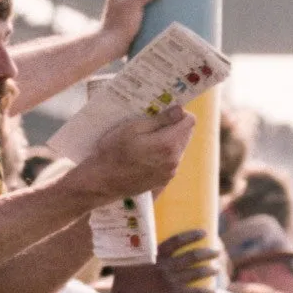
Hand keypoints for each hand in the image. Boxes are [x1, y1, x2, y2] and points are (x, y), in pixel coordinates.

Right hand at [69, 107, 194, 202]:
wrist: (102, 181)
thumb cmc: (113, 151)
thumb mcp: (132, 128)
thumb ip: (159, 120)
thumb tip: (180, 110)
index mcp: (168, 144)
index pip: (189, 121)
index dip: (178, 113)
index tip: (163, 112)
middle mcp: (175, 159)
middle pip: (186, 135)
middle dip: (173, 127)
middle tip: (152, 125)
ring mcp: (170, 172)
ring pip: (179, 148)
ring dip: (169, 141)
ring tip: (147, 141)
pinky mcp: (163, 181)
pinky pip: (171, 161)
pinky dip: (163, 155)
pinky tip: (145, 156)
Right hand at [109, 229, 217, 292]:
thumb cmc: (122, 284)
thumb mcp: (123, 262)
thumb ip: (128, 250)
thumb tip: (128, 237)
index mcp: (154, 256)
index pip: (177, 241)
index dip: (191, 236)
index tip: (204, 233)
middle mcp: (165, 267)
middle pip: (191, 257)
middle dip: (207, 253)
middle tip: (217, 251)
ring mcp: (170, 282)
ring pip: (196, 274)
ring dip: (208, 270)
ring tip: (216, 268)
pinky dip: (205, 292)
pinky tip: (212, 291)